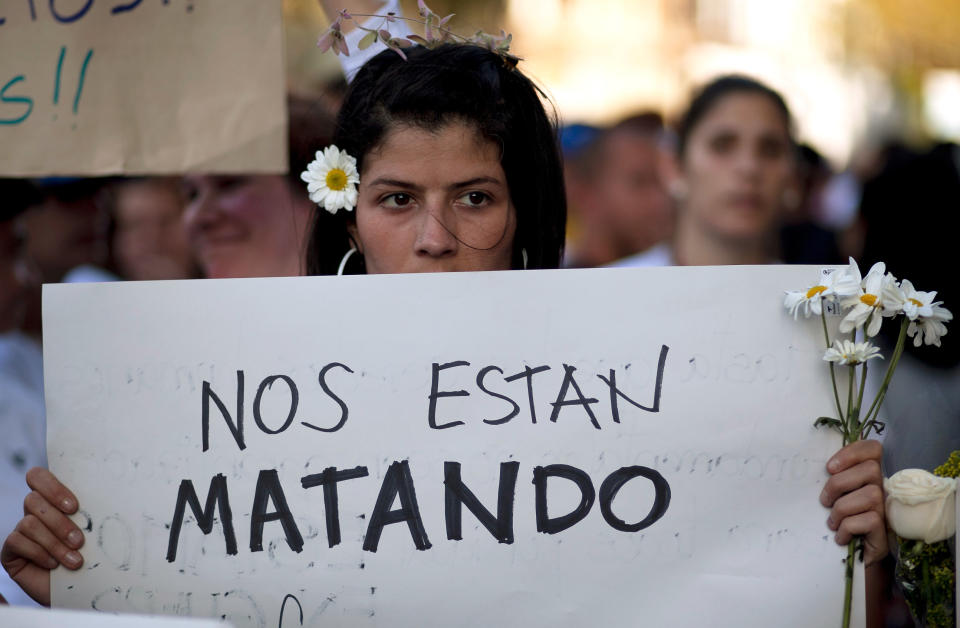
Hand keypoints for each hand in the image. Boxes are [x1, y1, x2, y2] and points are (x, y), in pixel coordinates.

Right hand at [1, 467, 84, 605]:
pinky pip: (17, 541)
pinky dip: (40, 553)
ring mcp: (20, 531)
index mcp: (52, 500)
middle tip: (79, 540)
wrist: (81, 588)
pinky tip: (54, 565)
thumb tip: (108, 495)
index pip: (38, 477)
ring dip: (54, 543)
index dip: (52, 487)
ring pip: (29, 523)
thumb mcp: (93, 531)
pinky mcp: (10, 551)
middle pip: (33, 499)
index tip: (74, 507)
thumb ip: (90, 513)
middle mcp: (33, 512)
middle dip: (59, 522)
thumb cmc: (91, 556)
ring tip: (75, 560)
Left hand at [819, 439, 886, 565]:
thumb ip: (832, 476)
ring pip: (870, 495)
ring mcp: (887, 510)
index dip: (852, 452)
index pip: (873, 449)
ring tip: (832, 522)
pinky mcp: (885, 531)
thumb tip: (811, 462)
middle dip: (839, 483)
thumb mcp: (833, 495)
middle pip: (870, 469)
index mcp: (868, 475)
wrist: (850, 556)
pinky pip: (869, 520)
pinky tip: (840, 536)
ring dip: (842, 509)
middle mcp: (882, 489)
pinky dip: (848, 528)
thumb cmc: (839, 520)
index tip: (829, 468)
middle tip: (824, 500)